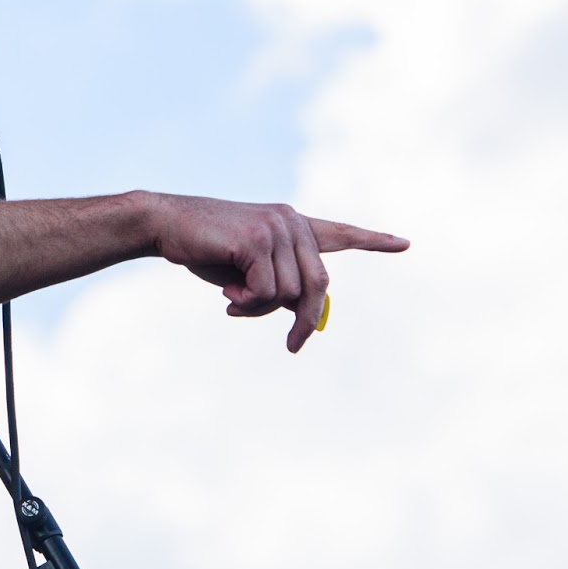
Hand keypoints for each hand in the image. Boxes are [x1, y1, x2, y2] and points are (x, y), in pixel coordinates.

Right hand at [139, 192, 409, 351]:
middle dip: (305, 320)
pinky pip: (266, 292)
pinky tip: (225, 295)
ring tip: (230, 300)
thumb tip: (301, 315)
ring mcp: (277, 229)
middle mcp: (291, 222)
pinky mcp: (257, 241)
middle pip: (318, 284)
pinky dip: (246, 304)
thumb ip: (276, 283)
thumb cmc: (201, 248)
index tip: (403, 244)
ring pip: (288, 294)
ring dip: (258, 309)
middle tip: (293, 346)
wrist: (165, 223)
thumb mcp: (245, 270)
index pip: (339, 233)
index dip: (371, 241)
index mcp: (290, 224)